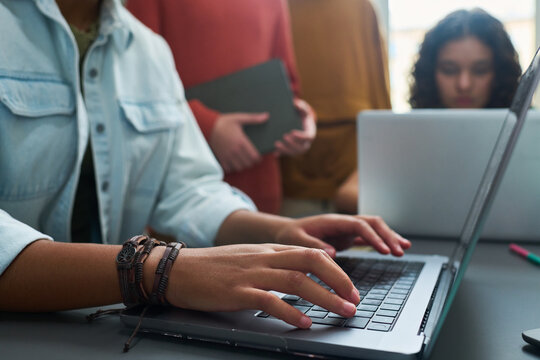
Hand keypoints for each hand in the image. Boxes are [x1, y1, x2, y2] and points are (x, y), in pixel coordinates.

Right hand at [164, 244, 359, 327]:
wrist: (179, 269)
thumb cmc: (214, 266)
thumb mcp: (248, 258)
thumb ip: (274, 263)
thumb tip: (301, 276)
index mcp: (268, 250)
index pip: (312, 253)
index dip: (337, 271)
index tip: (350, 288)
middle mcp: (264, 258)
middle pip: (312, 262)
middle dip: (339, 281)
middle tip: (355, 300)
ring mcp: (251, 274)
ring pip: (297, 281)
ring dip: (325, 298)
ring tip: (342, 311)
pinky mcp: (237, 292)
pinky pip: (270, 301)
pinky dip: (291, 312)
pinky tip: (304, 323)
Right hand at [210, 112, 268, 172]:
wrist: (207, 126)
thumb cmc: (224, 122)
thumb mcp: (239, 118)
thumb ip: (253, 118)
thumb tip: (266, 116)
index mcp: (241, 141)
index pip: (254, 156)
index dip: (258, 158)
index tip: (258, 156)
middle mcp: (235, 150)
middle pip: (248, 164)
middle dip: (251, 162)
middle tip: (251, 159)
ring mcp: (227, 155)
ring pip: (239, 168)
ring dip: (242, 166)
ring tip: (243, 161)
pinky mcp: (220, 158)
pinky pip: (229, 168)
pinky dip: (232, 167)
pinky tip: (233, 162)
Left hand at [274, 214, 411, 257]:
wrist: (285, 232)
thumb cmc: (289, 236)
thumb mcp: (296, 241)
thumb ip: (314, 246)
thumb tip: (332, 252)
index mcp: (332, 221)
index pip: (359, 225)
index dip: (373, 237)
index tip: (384, 250)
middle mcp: (342, 222)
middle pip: (372, 223)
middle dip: (387, 235)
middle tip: (399, 251)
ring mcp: (346, 229)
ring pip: (373, 228)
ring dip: (389, 237)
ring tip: (404, 248)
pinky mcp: (347, 237)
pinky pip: (368, 237)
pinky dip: (381, 242)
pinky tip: (393, 249)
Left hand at [275, 98, 315, 155]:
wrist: (299, 126)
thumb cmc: (302, 117)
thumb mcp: (303, 111)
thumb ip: (301, 106)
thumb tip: (295, 103)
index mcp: (310, 134)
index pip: (308, 137)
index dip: (301, 136)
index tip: (292, 132)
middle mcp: (306, 144)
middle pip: (301, 147)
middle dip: (292, 143)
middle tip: (284, 136)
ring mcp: (298, 149)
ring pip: (293, 153)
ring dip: (285, 150)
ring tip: (276, 143)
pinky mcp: (291, 151)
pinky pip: (286, 154)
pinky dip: (280, 154)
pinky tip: (274, 152)